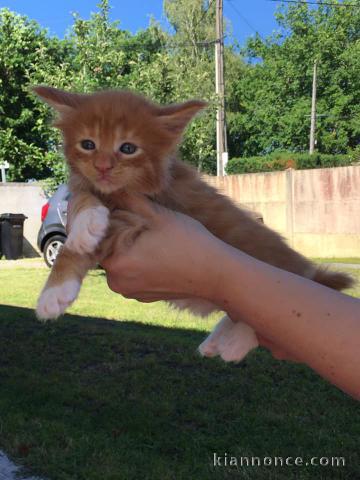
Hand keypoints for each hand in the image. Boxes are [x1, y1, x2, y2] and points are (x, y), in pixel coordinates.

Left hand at [102, 194, 297, 361]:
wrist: (216, 274)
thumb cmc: (189, 243)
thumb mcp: (158, 216)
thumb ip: (130, 201)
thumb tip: (112, 187)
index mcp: (116, 261)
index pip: (99, 236)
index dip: (110, 219)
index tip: (125, 211)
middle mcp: (117, 282)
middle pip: (108, 249)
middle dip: (120, 234)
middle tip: (142, 223)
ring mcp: (129, 292)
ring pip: (120, 261)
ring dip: (129, 248)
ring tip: (152, 238)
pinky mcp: (142, 297)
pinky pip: (132, 274)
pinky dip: (139, 262)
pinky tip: (158, 253)